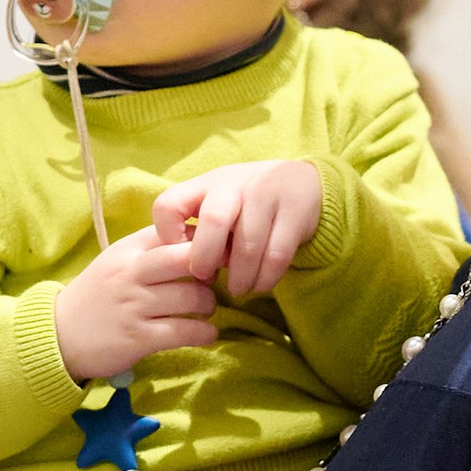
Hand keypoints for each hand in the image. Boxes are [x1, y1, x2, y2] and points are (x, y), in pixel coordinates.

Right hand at [55, 225, 216, 382]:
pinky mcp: (139, 337)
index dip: (200, 239)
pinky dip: (204, 333)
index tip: (212, 252)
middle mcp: (131, 273)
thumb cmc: (97, 295)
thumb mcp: (117, 262)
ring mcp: (135, 305)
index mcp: (127, 250)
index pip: (171, 230)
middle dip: (211, 267)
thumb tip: (196, 238)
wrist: (59, 334)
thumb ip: (150, 249)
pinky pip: (184, 332)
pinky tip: (206, 334)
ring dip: (208, 305)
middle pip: (185, 257)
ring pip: (191, 297)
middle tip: (214, 279)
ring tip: (206, 309)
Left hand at [151, 159, 324, 301]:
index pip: (168, 205)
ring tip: (237, 289)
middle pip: (213, 221)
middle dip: (206, 258)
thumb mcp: (219, 203)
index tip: (180, 255)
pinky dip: (266, 278)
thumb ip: (200, 230)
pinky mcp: (296, 211)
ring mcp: (267, 194)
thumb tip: (191, 272)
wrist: (302, 181)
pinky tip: (261, 285)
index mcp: (207, 183)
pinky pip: (276, 254)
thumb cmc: (249, 202)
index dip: (167, 237)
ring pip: (247, 244)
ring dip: (240, 277)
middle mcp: (235, 184)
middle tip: (207, 279)